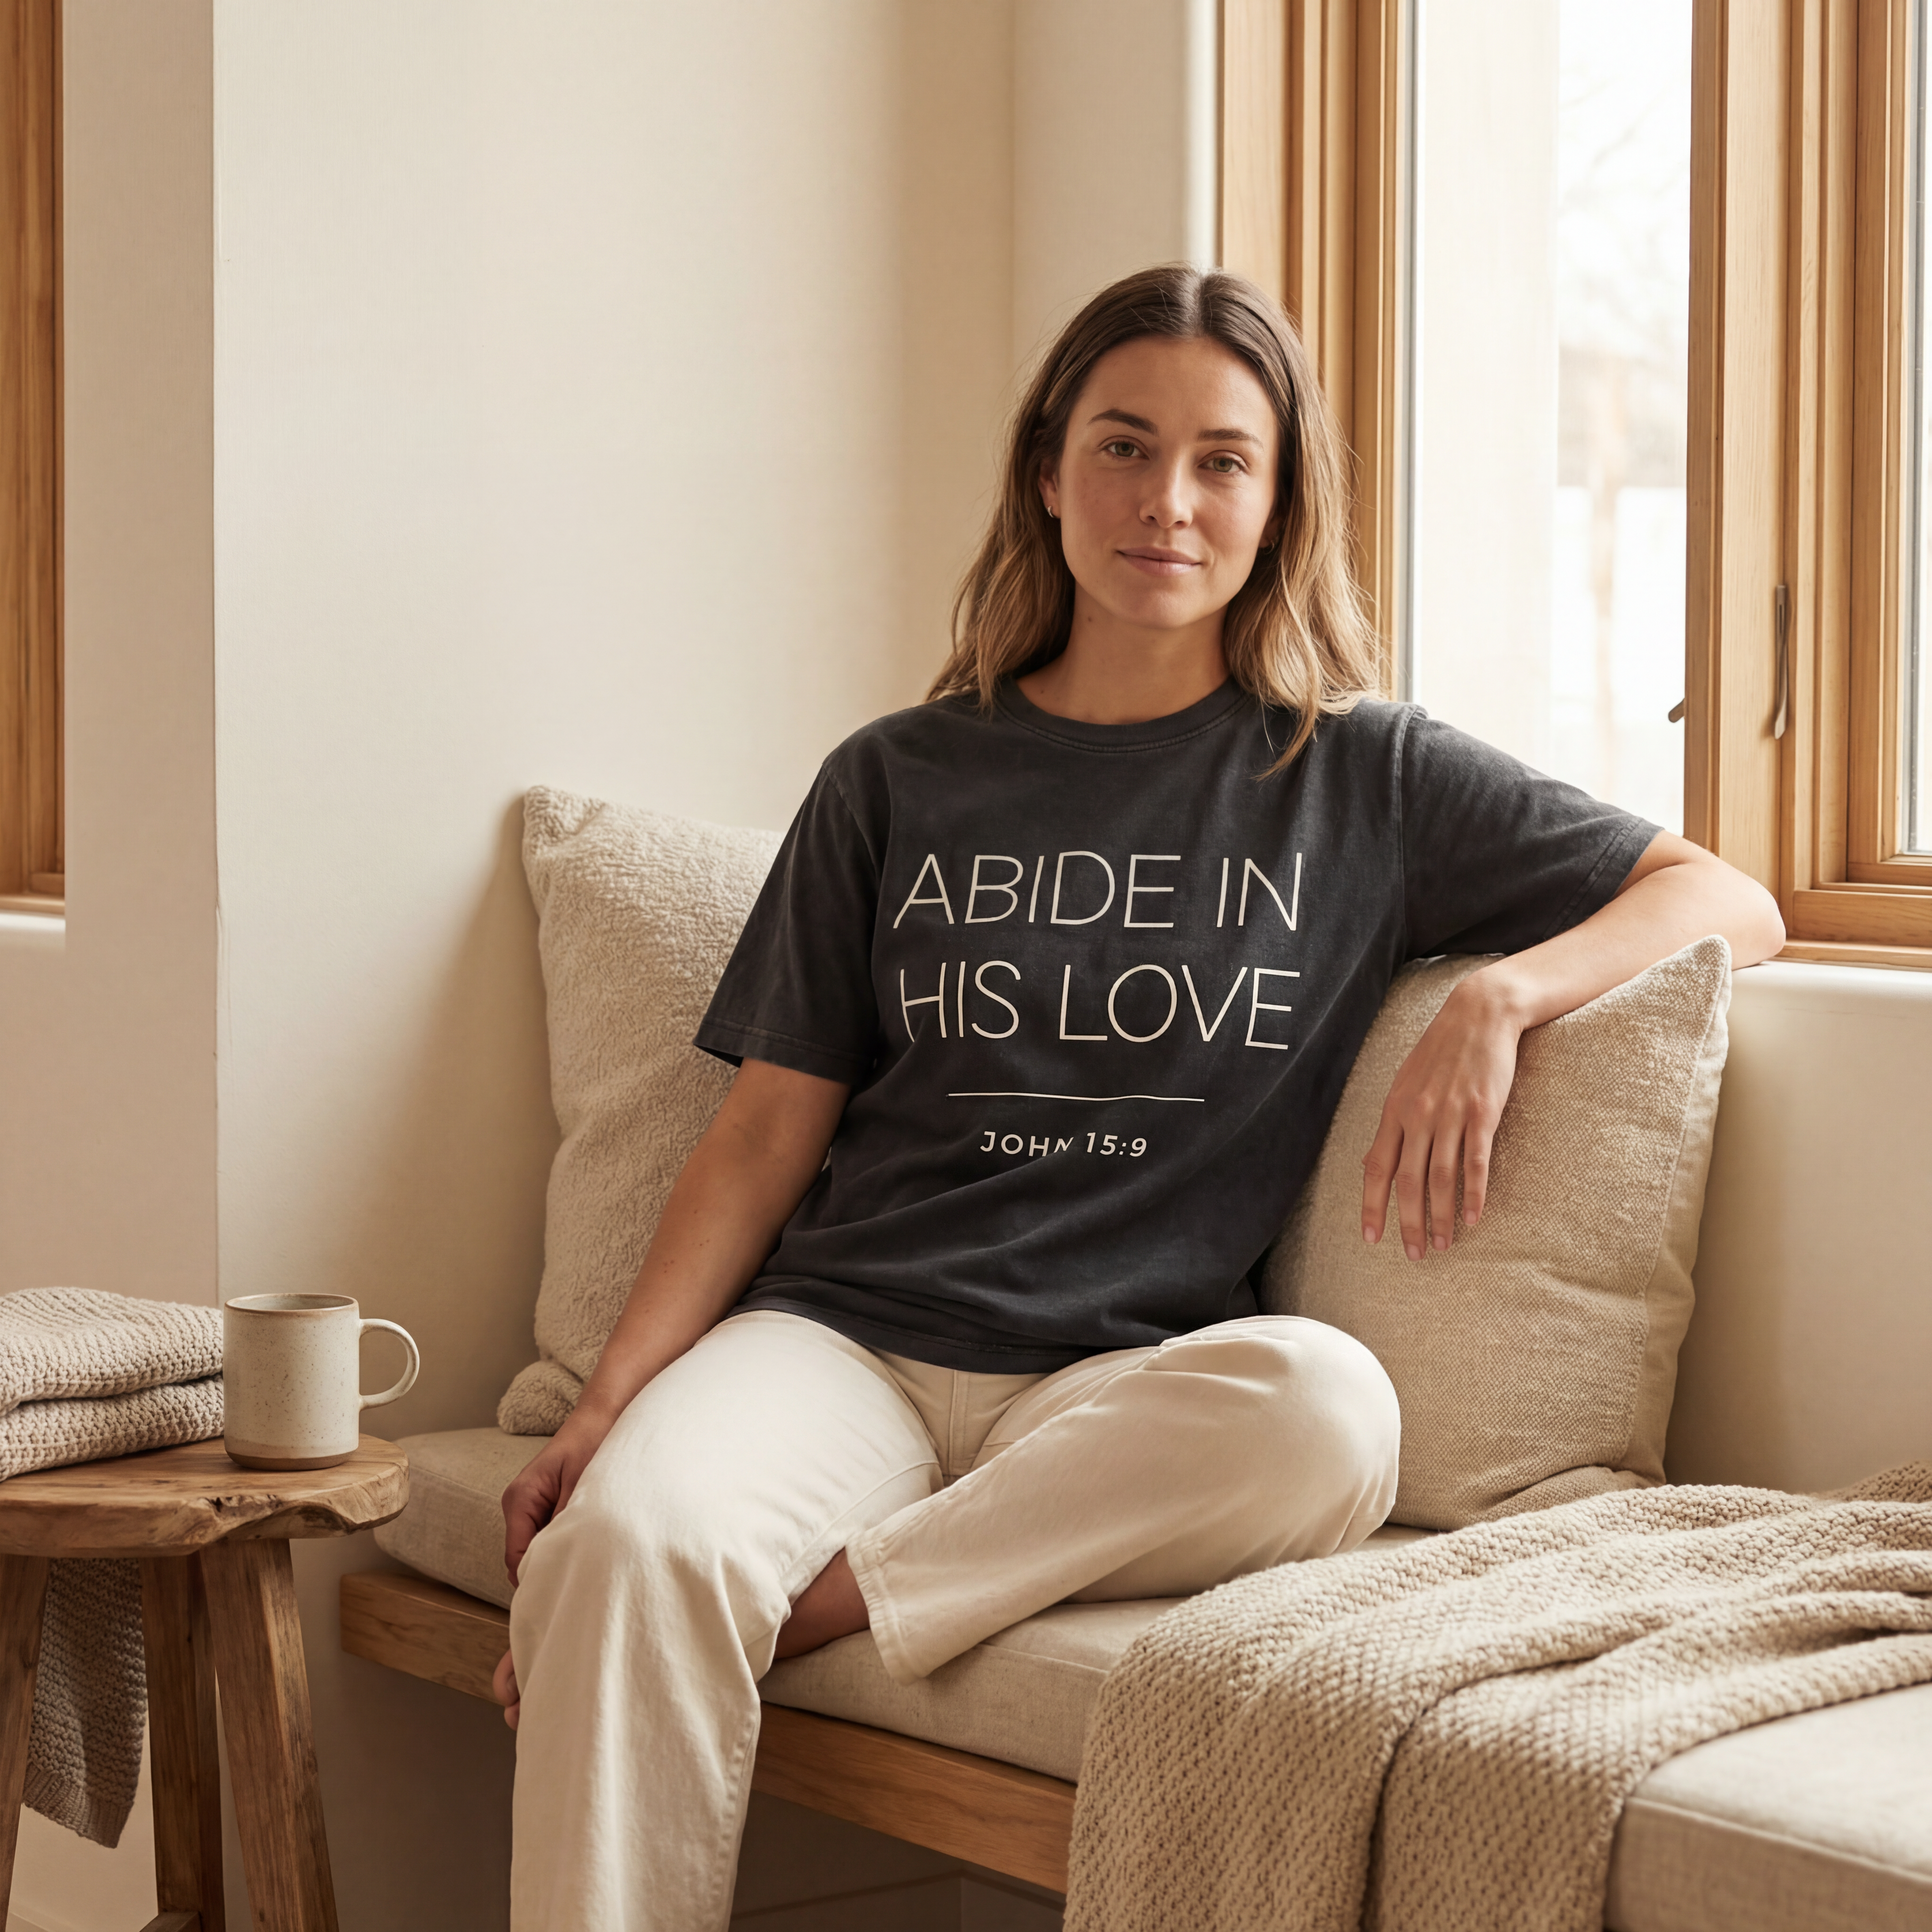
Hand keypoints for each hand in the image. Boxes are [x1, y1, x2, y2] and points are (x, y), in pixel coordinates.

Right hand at [502, 1406, 612, 1586]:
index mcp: (520, 1498)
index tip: (560, 1593)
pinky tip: (583, 1547)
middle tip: (577, 1585)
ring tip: (583, 1565)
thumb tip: (558, 1560)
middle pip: (521, 1556)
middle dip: (545, 1570)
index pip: (515, 1555)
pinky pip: (544, 1536)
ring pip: (533, 1548)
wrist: (600, 1419)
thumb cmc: (592, 1445)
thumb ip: (566, 1522)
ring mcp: (527, 1506)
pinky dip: (560, 1544)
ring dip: (554, 1556)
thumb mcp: (582, 1486)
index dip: (534, 1578)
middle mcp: (517, 1504)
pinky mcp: (542, 1506)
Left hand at [1360, 970, 1526, 1259]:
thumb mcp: (1407, 1081)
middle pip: (1409, 1182)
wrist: (1480, 1014)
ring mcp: (1451, 1114)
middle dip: (1408, 1223)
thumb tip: (1381, 1156)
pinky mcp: (1483, 1112)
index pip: (1376, 1167)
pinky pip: (1475, 1162)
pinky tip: (1471, 1218)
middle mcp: (1418, 1115)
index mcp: (1394, 1109)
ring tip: (1441, 1245)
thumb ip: (1396, 1119)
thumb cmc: (1442, 1049)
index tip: (1371, 1238)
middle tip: (1414, 1255)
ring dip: (1440, 1217)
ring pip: (1441, 1178)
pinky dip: (1473, 1194)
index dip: (1372, 1205)